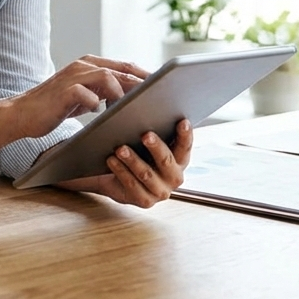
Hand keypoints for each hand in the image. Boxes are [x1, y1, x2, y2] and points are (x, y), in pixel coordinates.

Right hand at [10, 56, 148, 139]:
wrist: (22, 113)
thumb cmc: (55, 107)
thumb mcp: (83, 97)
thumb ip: (102, 92)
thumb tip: (129, 98)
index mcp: (89, 64)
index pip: (124, 66)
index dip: (144, 76)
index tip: (163, 88)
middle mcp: (82, 66)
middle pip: (121, 69)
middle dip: (141, 84)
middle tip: (159, 99)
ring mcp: (72, 76)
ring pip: (107, 77)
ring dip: (122, 93)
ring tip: (131, 109)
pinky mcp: (63, 91)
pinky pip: (87, 94)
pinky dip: (97, 102)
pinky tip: (100, 113)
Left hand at [54, 119, 193, 207]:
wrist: (115, 175)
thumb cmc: (134, 148)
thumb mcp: (144, 136)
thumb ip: (153, 123)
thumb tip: (148, 97)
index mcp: (180, 159)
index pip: (186, 146)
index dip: (186, 135)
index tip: (182, 120)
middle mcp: (175, 177)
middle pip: (167, 161)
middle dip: (156, 147)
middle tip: (145, 134)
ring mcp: (161, 191)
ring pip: (147, 174)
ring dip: (133, 160)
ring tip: (120, 147)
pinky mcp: (145, 201)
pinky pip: (132, 186)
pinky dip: (121, 172)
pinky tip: (111, 160)